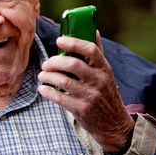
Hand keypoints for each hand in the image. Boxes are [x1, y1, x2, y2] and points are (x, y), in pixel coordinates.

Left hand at [37, 31, 134, 151]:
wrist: (113, 125)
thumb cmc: (105, 93)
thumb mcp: (106, 73)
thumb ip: (97, 53)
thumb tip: (94, 29)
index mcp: (105, 69)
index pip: (90, 50)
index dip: (73, 43)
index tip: (59, 41)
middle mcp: (99, 81)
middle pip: (72, 64)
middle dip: (54, 62)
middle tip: (46, 64)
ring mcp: (90, 96)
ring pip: (63, 81)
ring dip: (48, 76)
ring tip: (42, 76)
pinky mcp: (81, 110)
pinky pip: (59, 98)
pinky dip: (47, 91)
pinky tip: (42, 88)